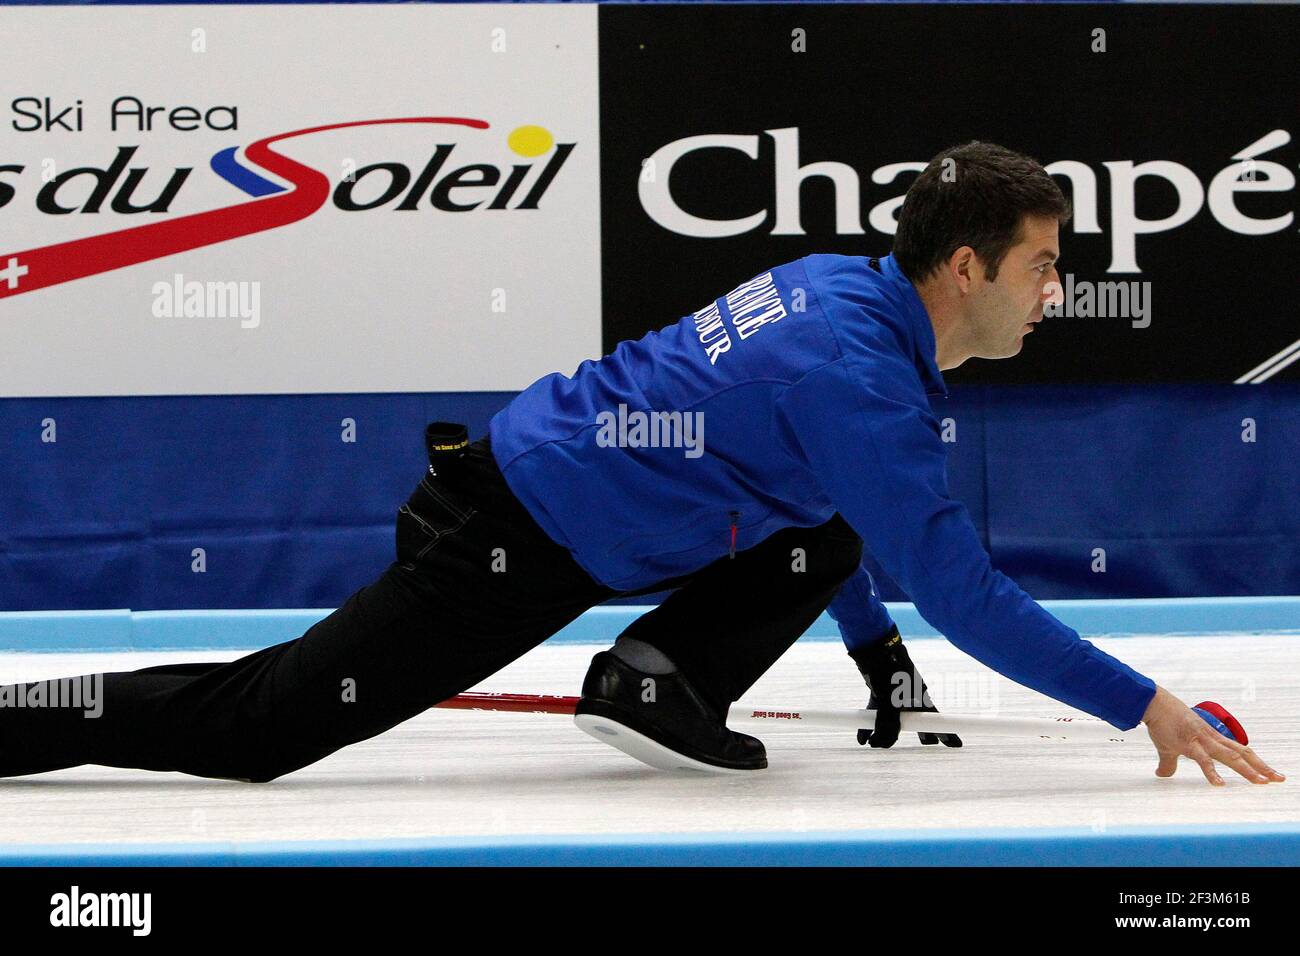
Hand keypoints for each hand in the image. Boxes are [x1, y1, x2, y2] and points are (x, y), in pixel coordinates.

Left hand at [849, 626, 961, 748]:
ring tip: (882, 743)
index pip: (936, 721)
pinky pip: (877, 712)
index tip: (956, 745)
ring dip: (888, 732)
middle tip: (928, 742)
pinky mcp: (881, 692)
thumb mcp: (889, 703)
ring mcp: (896, 694)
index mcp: (921, 699)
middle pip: (919, 721)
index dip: (946, 734)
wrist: (875, 649)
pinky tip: (862, 737)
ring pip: (896, 718)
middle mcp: (911, 697)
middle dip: (923, 733)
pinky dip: (870, 723)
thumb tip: (877, 744)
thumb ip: (886, 726)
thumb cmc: (889, 673)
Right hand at [1142, 685, 1284, 786]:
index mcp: (1212, 739)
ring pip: (1230, 757)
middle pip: (1243, 754)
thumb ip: (1169, 763)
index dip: (1256, 763)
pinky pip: (1203, 760)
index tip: (1270, 774)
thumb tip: (1162, 774)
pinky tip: (1219, 784)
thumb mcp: (1168, 747)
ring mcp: (1203, 741)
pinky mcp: (1189, 744)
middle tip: (1279, 779)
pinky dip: (1212, 773)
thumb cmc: (1163, 723)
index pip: (1240, 752)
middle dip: (1262, 767)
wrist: (1155, 704)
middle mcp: (1212, 739)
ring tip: (1261, 782)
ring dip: (1247, 770)